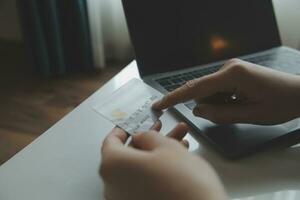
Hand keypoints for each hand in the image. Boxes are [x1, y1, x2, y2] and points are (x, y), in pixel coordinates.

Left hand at [100, 123, 226, 199]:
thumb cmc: (184, 184)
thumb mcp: (166, 147)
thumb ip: (148, 136)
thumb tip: (141, 137)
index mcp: (113, 166)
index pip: (111, 142)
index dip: (124, 129)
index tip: (133, 124)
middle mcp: (113, 186)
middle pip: (128, 156)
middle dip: (148, 140)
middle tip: (161, 129)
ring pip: (139, 169)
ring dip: (157, 154)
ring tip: (179, 142)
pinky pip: (144, 183)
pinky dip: (156, 171)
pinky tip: (176, 162)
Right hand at [153, 59, 299, 124]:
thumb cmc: (281, 103)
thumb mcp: (250, 115)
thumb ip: (220, 114)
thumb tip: (197, 110)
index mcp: (231, 75)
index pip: (194, 88)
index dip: (174, 98)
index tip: (158, 104)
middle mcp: (228, 68)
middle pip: (202, 91)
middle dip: (209, 106)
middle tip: (233, 113)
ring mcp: (231, 70)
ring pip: (210, 92)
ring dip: (219, 104)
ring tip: (242, 107)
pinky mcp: (234, 73)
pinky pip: (218, 89)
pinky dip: (224, 100)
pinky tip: (241, 102)